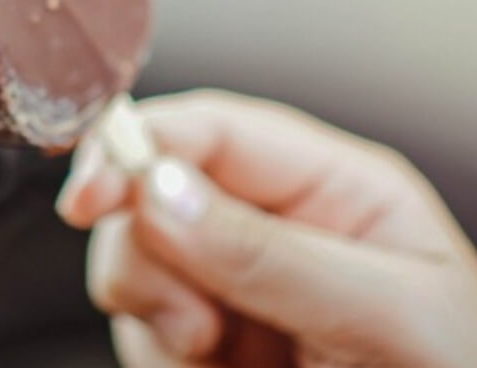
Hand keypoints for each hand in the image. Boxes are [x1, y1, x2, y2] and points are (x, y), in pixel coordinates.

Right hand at [56, 90, 476, 367]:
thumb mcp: (386, 315)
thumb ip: (271, 254)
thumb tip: (161, 189)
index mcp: (335, 188)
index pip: (216, 131)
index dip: (140, 145)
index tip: (91, 194)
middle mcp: (277, 229)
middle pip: (154, 195)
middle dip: (147, 252)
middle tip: (190, 326)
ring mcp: (239, 292)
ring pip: (136, 266)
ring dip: (154, 316)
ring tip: (219, 358)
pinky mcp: (212, 349)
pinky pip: (142, 335)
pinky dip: (159, 358)